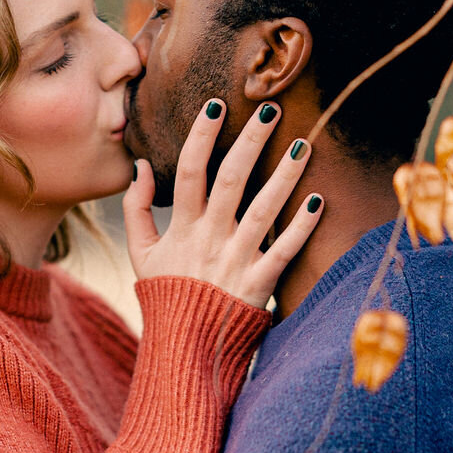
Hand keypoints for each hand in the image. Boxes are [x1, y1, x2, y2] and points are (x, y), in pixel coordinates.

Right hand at [123, 100, 322, 309]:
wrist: (183, 347)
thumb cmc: (166, 294)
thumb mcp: (140, 253)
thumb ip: (136, 208)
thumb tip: (141, 165)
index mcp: (182, 227)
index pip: (191, 171)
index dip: (202, 135)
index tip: (217, 105)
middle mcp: (210, 239)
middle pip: (232, 180)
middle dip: (252, 141)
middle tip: (273, 109)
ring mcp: (236, 261)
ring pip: (264, 211)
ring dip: (285, 176)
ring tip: (305, 144)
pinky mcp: (259, 285)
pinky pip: (284, 252)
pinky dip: (301, 228)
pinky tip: (317, 201)